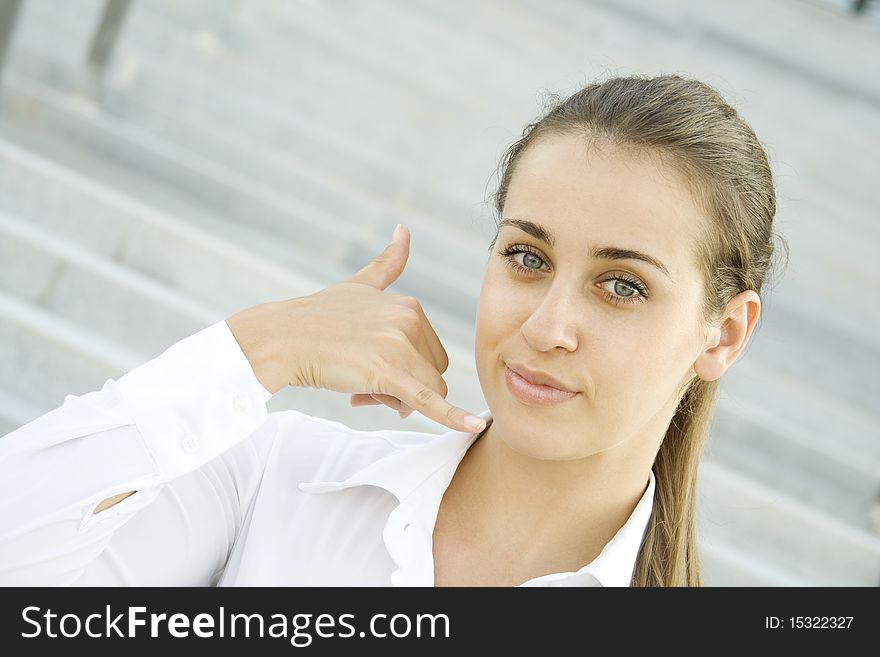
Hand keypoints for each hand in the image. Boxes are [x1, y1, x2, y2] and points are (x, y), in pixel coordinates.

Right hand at [226, 224, 485, 432]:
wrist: (279, 339)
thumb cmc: (315, 317)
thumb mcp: (358, 286)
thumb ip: (387, 264)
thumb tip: (405, 230)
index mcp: (409, 306)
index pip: (428, 354)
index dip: (404, 369)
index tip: (369, 371)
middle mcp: (409, 320)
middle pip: (431, 374)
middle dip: (403, 387)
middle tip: (362, 386)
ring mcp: (399, 345)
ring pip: (425, 391)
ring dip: (396, 401)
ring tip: (359, 392)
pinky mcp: (388, 372)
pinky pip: (429, 400)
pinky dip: (452, 417)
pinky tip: (473, 426)